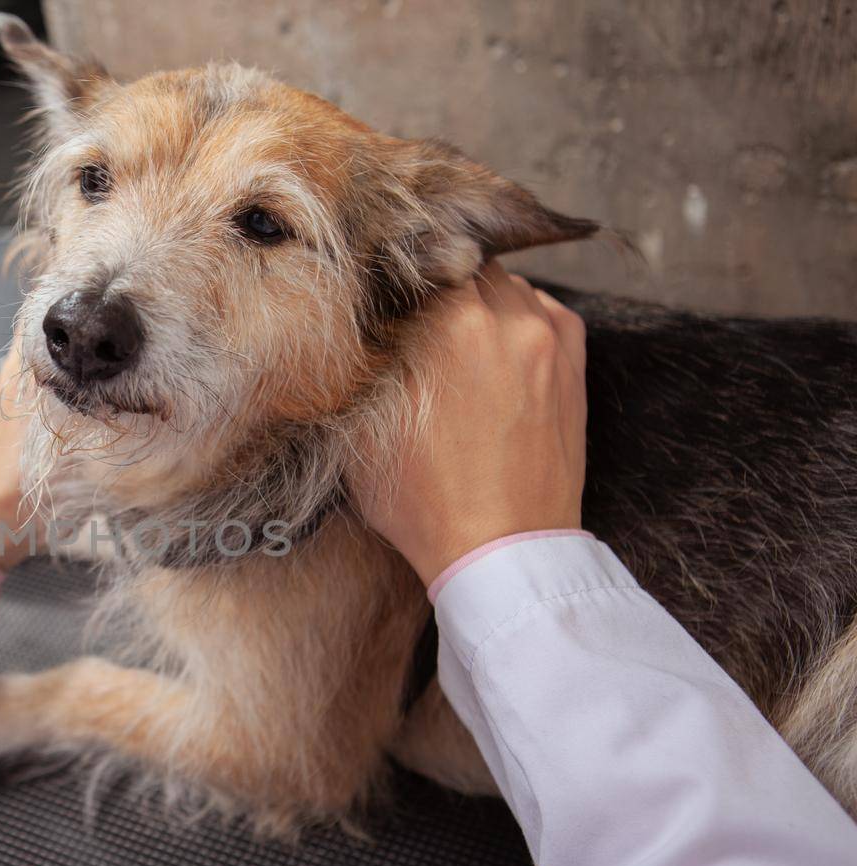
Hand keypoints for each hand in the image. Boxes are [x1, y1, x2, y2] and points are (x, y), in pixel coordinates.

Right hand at [352, 260, 587, 586]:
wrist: (501, 548)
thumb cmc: (422, 500)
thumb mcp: (360, 431)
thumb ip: (360, 364)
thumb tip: (352, 325)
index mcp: (447, 322)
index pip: (414, 258)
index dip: (392, 272)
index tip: (378, 289)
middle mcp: (503, 314)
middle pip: (463, 263)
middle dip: (436, 281)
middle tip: (414, 313)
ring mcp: (546, 335)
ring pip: (505, 284)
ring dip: (478, 298)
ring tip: (454, 337)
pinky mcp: (572, 360)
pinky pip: (541, 311)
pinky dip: (516, 320)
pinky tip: (493, 352)